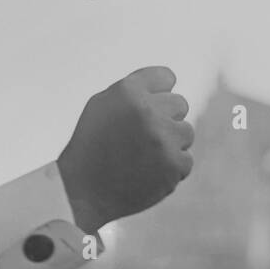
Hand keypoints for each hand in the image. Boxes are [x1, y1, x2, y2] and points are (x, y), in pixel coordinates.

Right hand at [56, 66, 193, 233]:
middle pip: (180, 104)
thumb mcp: (102, 106)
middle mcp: (148, 110)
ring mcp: (163, 138)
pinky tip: (147, 174)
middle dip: (165, 118)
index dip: (158, 94)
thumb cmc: (91, 146)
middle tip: (142, 137)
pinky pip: (186, 161)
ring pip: (186, 133)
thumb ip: (134, 91)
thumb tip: (169, 86)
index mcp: (128, 91)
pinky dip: (170, 169)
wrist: (82, 191)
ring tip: (142, 157)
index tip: (146, 108)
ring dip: (170, 144)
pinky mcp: (173, 164)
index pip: (167, 77)